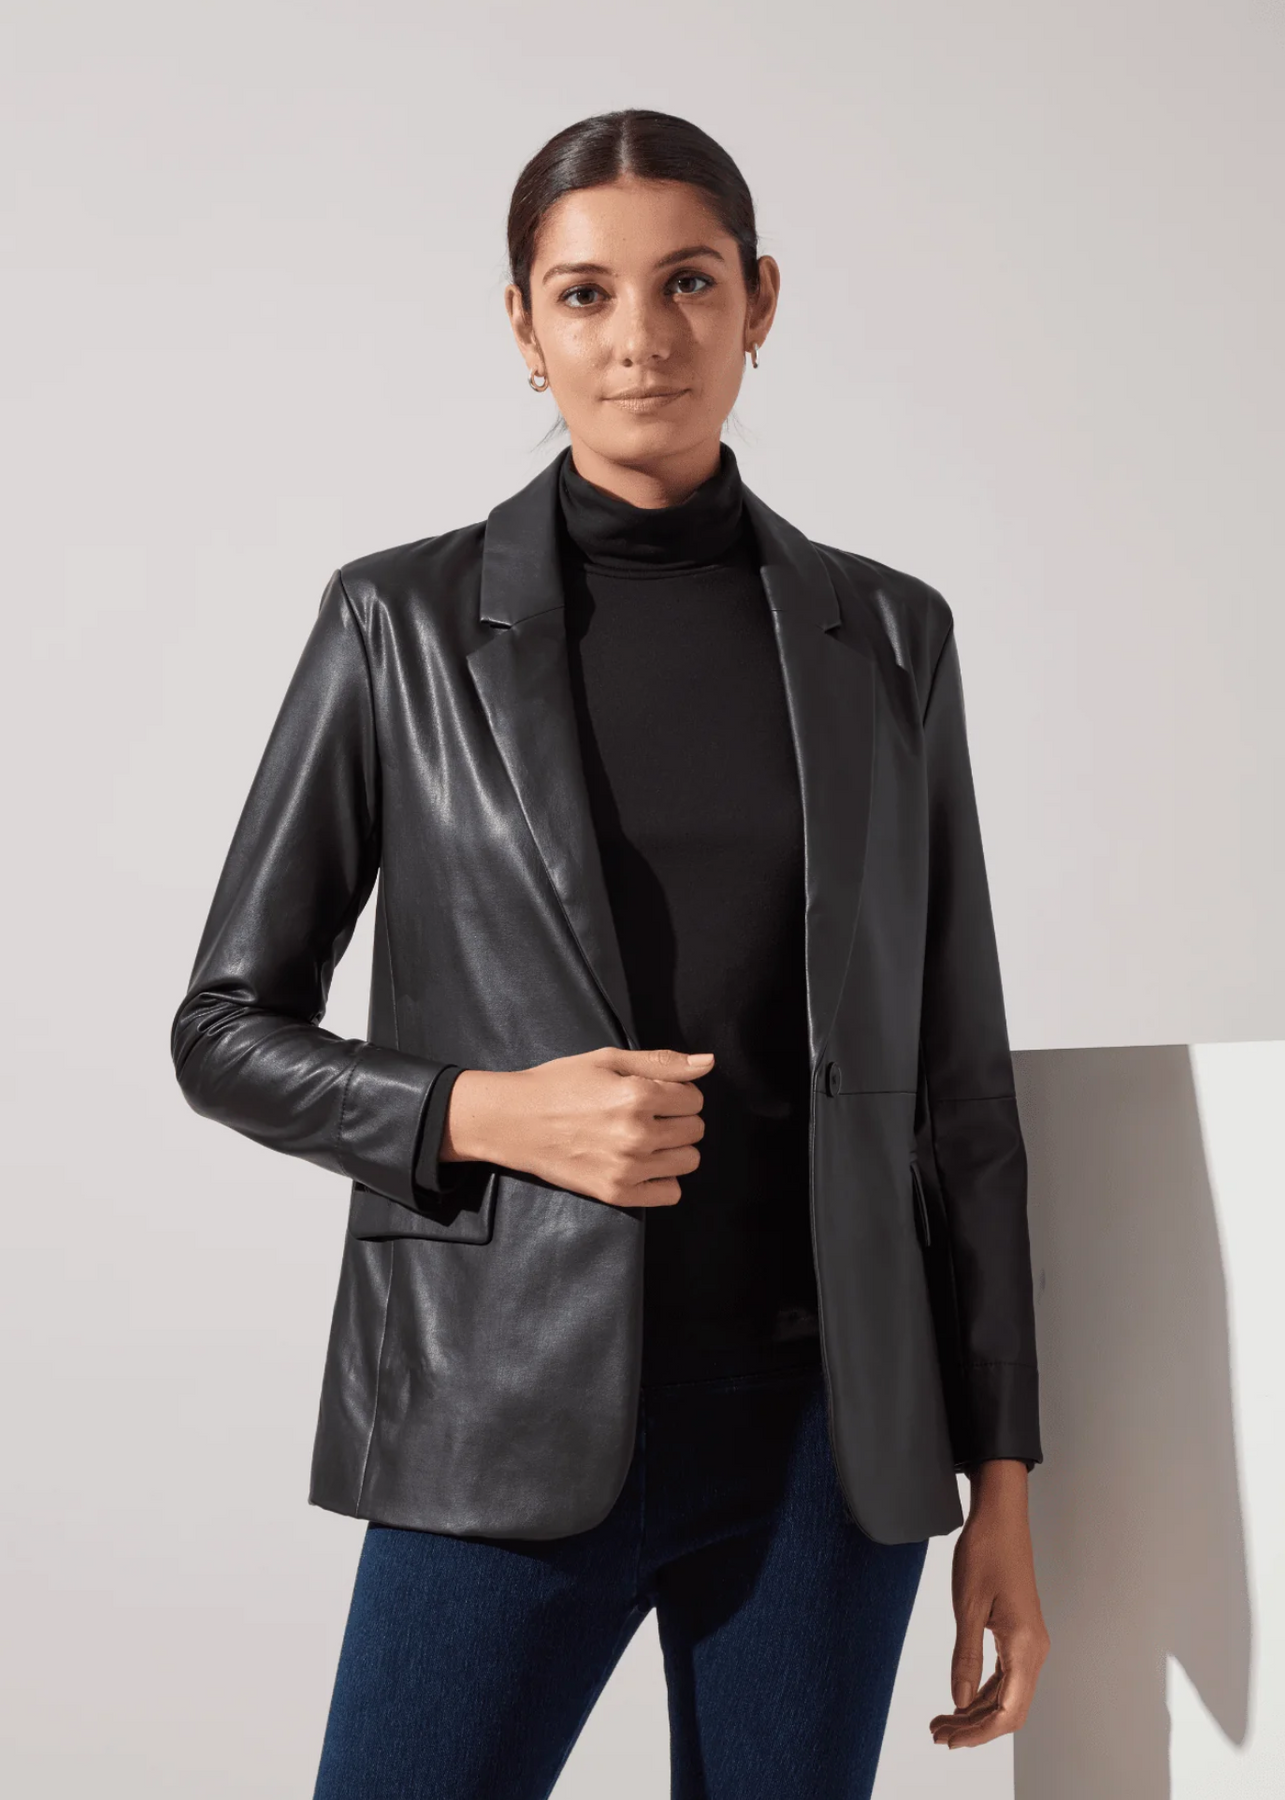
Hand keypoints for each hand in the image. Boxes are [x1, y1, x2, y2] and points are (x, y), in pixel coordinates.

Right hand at [441, 1046, 712, 1207]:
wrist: (515, 1121)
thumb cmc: (560, 1083)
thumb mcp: (609, 1060)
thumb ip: (662, 1062)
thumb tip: (708, 1063)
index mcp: (638, 1096)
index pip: (695, 1099)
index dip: (679, 1093)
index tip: (655, 1093)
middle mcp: (637, 1135)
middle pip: (695, 1130)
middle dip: (678, 1119)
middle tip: (647, 1114)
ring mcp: (628, 1168)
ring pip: (688, 1162)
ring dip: (674, 1148)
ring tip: (645, 1138)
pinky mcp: (616, 1193)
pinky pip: (670, 1193)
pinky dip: (663, 1178)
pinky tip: (642, 1163)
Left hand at [929, 1459, 1049, 1749]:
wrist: (1000, 1516)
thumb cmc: (984, 1553)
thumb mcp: (968, 1606)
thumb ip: (965, 1657)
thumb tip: (958, 1701)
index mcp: (1024, 1646)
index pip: (1008, 1712)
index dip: (979, 1734)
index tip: (949, 1740)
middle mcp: (1033, 1650)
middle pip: (1009, 1709)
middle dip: (974, 1728)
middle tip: (937, 1734)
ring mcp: (1029, 1642)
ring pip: (1007, 1695)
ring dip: (975, 1712)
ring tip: (941, 1721)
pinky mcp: (1020, 1633)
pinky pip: (1005, 1676)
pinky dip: (982, 1692)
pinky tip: (959, 1698)